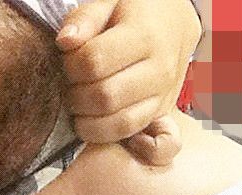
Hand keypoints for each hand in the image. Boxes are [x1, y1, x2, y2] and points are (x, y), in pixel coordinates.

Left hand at [56, 0, 200, 164]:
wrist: (176, 24)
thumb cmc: (137, 11)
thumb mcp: (110, 2)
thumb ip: (85, 19)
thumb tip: (65, 42)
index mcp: (144, 37)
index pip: (95, 62)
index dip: (70, 66)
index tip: (66, 62)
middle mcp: (159, 71)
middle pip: (106, 97)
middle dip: (77, 96)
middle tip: (70, 87)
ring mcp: (162, 97)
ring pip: (120, 123)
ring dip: (89, 122)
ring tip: (79, 107)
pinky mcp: (161, 114)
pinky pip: (131, 133)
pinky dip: (106, 134)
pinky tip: (93, 122)